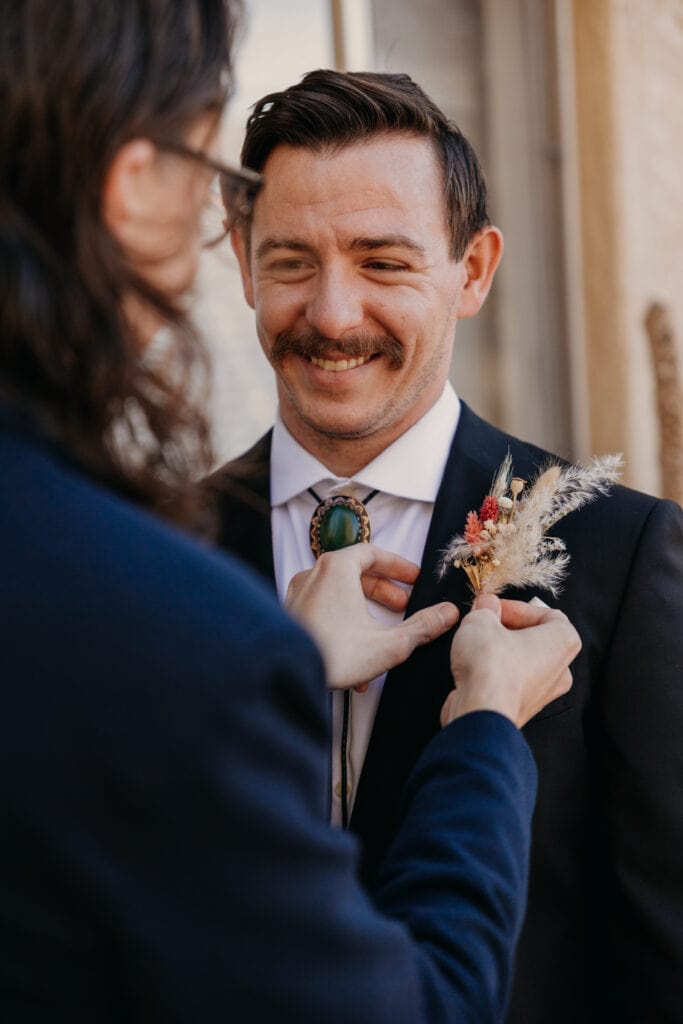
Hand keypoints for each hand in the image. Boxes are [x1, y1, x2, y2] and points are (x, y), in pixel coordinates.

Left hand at [285, 545, 458, 688]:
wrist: (287, 675)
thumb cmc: (334, 654)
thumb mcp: (390, 642)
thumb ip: (422, 626)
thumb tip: (448, 613)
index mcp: (336, 568)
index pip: (371, 553)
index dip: (397, 565)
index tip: (413, 578)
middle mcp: (313, 575)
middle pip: (354, 572)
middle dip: (382, 590)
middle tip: (402, 605)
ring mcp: (298, 595)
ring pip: (338, 595)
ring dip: (364, 611)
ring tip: (383, 635)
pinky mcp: (290, 616)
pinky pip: (323, 611)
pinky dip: (344, 624)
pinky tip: (357, 655)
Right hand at [441, 593, 580, 727]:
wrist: (481, 712)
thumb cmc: (491, 667)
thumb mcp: (481, 620)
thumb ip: (485, 609)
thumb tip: (486, 604)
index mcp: (563, 641)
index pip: (547, 614)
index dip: (517, 607)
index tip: (494, 607)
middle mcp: (560, 669)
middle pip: (536, 638)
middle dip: (507, 628)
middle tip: (484, 622)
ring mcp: (544, 692)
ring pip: (524, 661)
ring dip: (501, 650)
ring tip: (477, 643)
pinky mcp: (524, 708)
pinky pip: (512, 682)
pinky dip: (496, 672)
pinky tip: (475, 667)